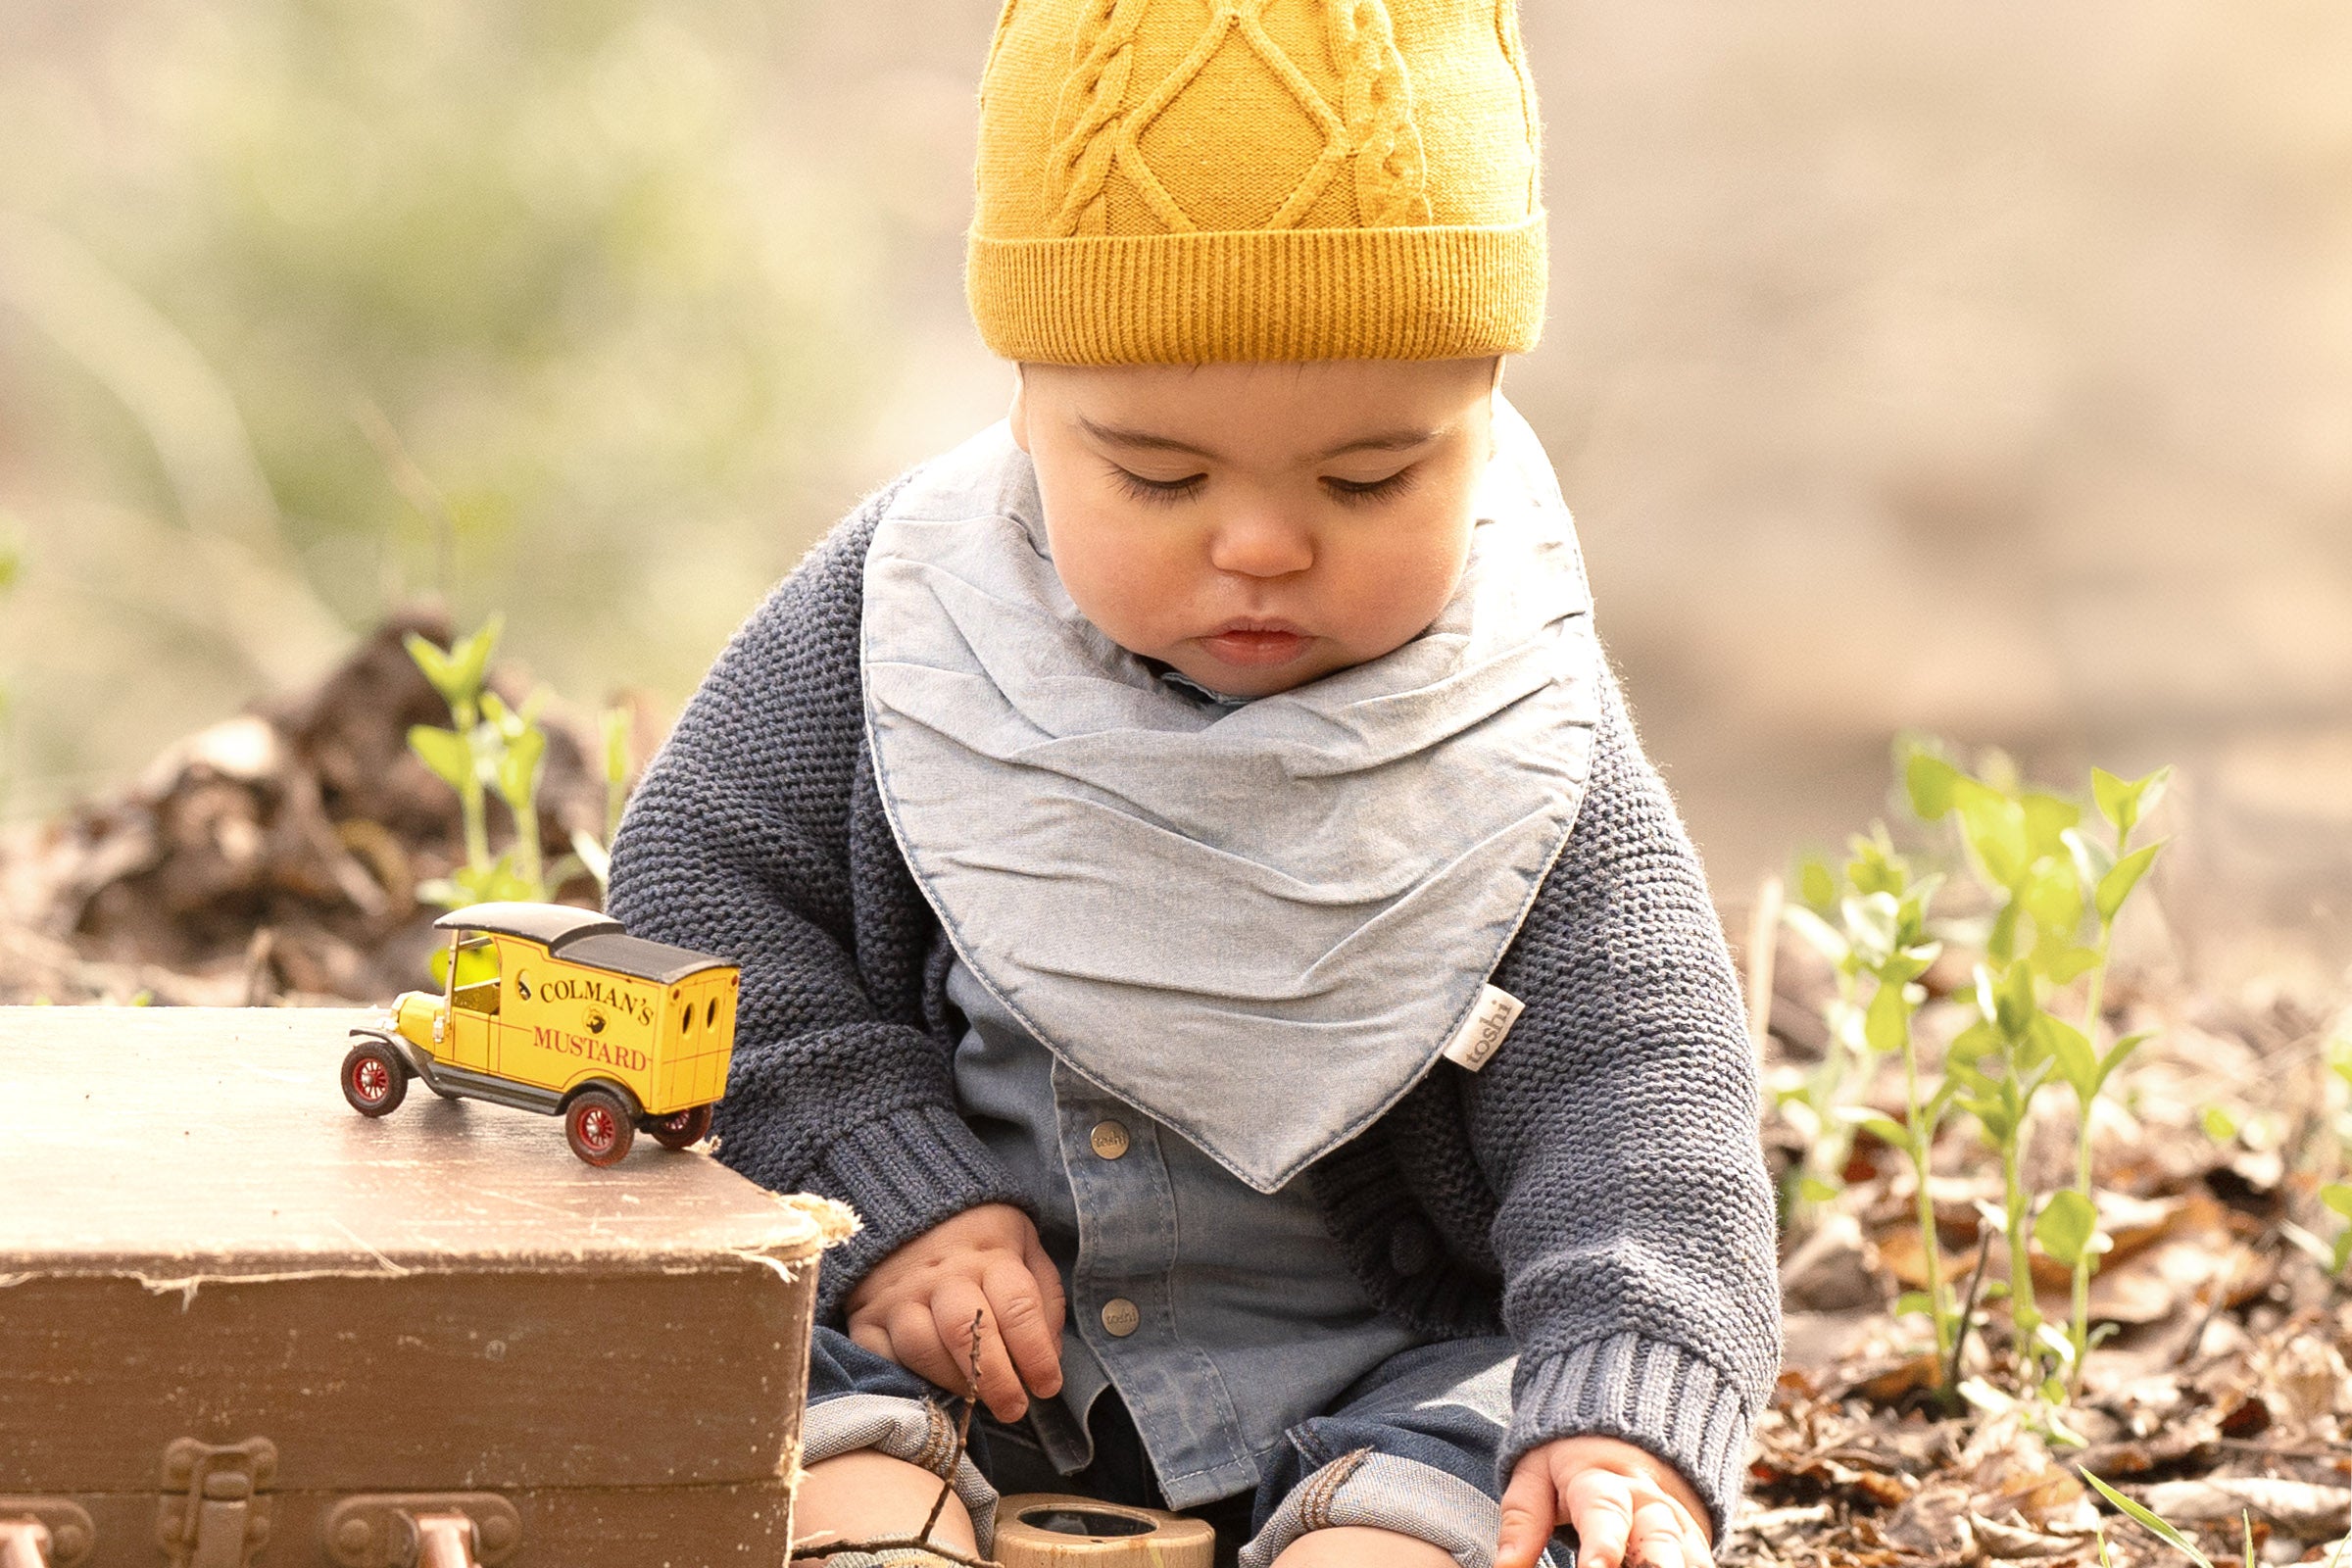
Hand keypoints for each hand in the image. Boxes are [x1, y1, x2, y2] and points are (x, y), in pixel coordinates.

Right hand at [844, 1203, 1066, 1421]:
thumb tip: (1049, 1358)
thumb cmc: (979, 1238)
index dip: (1037, 1354)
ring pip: (922, 1348)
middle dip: (995, 1381)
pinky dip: (906, 1379)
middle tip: (1014, 1408)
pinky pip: (882, 1358)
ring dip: (954, 1382)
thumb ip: (1044, 1299)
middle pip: (966, 1333)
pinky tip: (931, 1384)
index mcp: (990, 1255)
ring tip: (974, 1395)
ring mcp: (900, 1295)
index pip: (1018, 1308)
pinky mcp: (866, 1316)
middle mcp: (942, 1275)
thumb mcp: (1024, 1246)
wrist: (904, 1208)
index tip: (1048, 1386)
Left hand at [1497, 1436, 1712, 1567]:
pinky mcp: (1696, 1541)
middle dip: (1658, 1567)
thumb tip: (1505, 1567)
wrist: (1630, 1428)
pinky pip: (1702, 1564)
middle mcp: (1649, 1504)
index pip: (1604, 1513)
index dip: (1601, 1545)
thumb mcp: (1536, 1473)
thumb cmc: (1571, 1456)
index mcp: (1603, 1482)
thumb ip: (1523, 1519)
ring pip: (1691, 1556)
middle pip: (1660, 1540)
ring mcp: (1679, 1524)